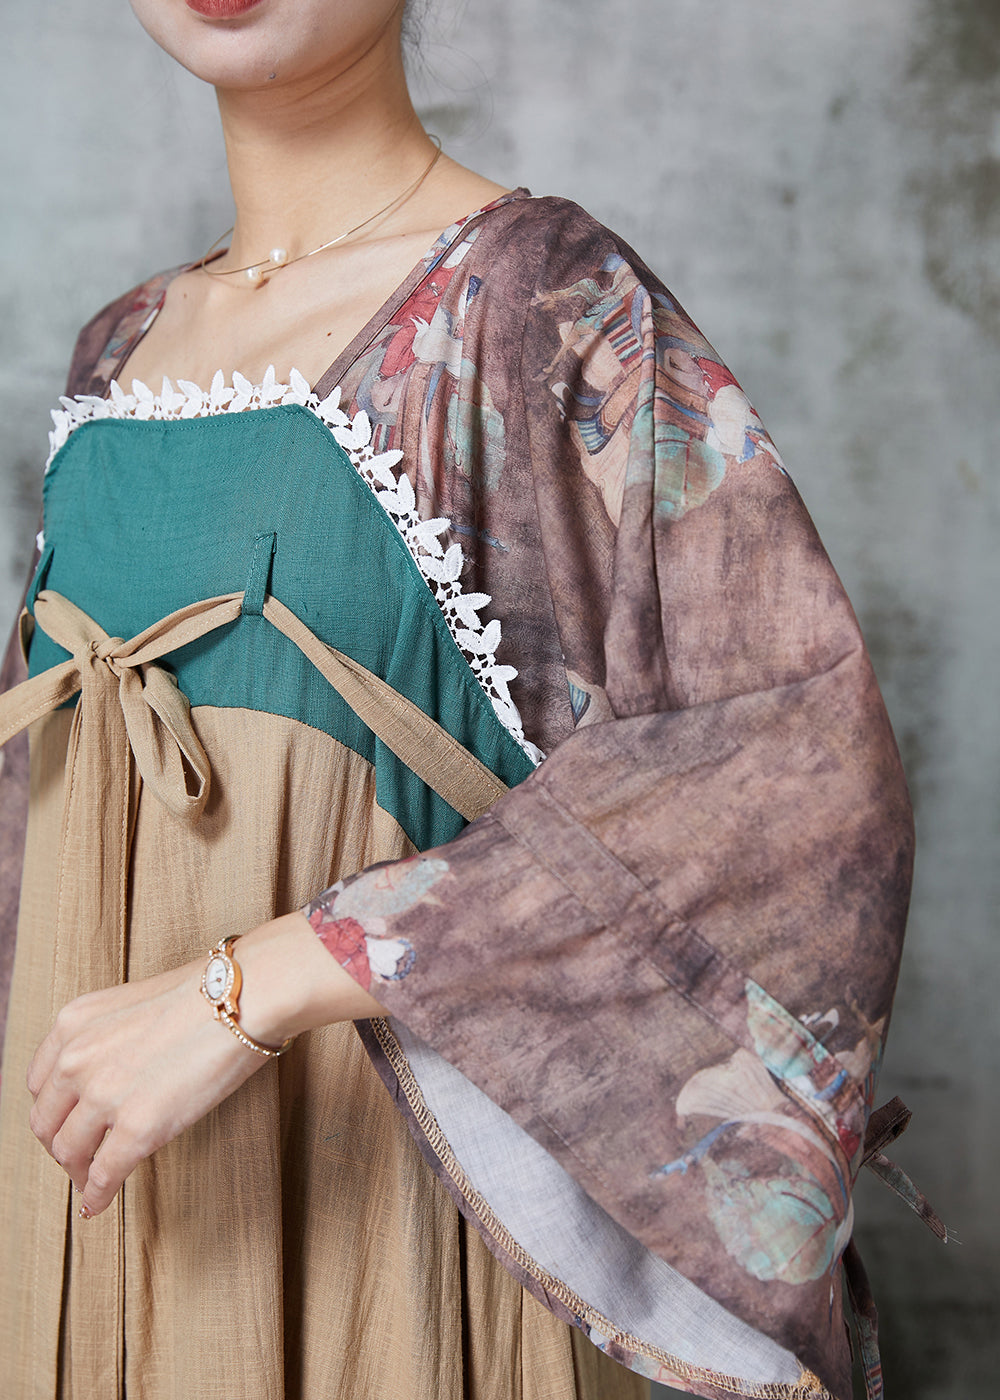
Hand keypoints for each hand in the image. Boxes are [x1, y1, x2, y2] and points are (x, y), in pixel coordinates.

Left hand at [25, 912, 384, 1218]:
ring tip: (92, 1179)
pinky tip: (99, 1203)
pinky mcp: (137, 1128)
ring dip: (78, 1171)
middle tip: (79, 1156)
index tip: (67, 1122)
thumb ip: (107, 1038)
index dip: (54, 1111)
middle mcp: (77, 1059)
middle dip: (61, 1145)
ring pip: (69, 1152)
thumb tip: (109, 1075)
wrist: (243, 997)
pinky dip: (97, 1195)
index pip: (40, 1085)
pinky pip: (103, 1175)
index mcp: (73, 1024)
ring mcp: (104, 1095)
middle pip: (47, 1122)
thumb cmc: (203, 995)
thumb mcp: (131, 1005)